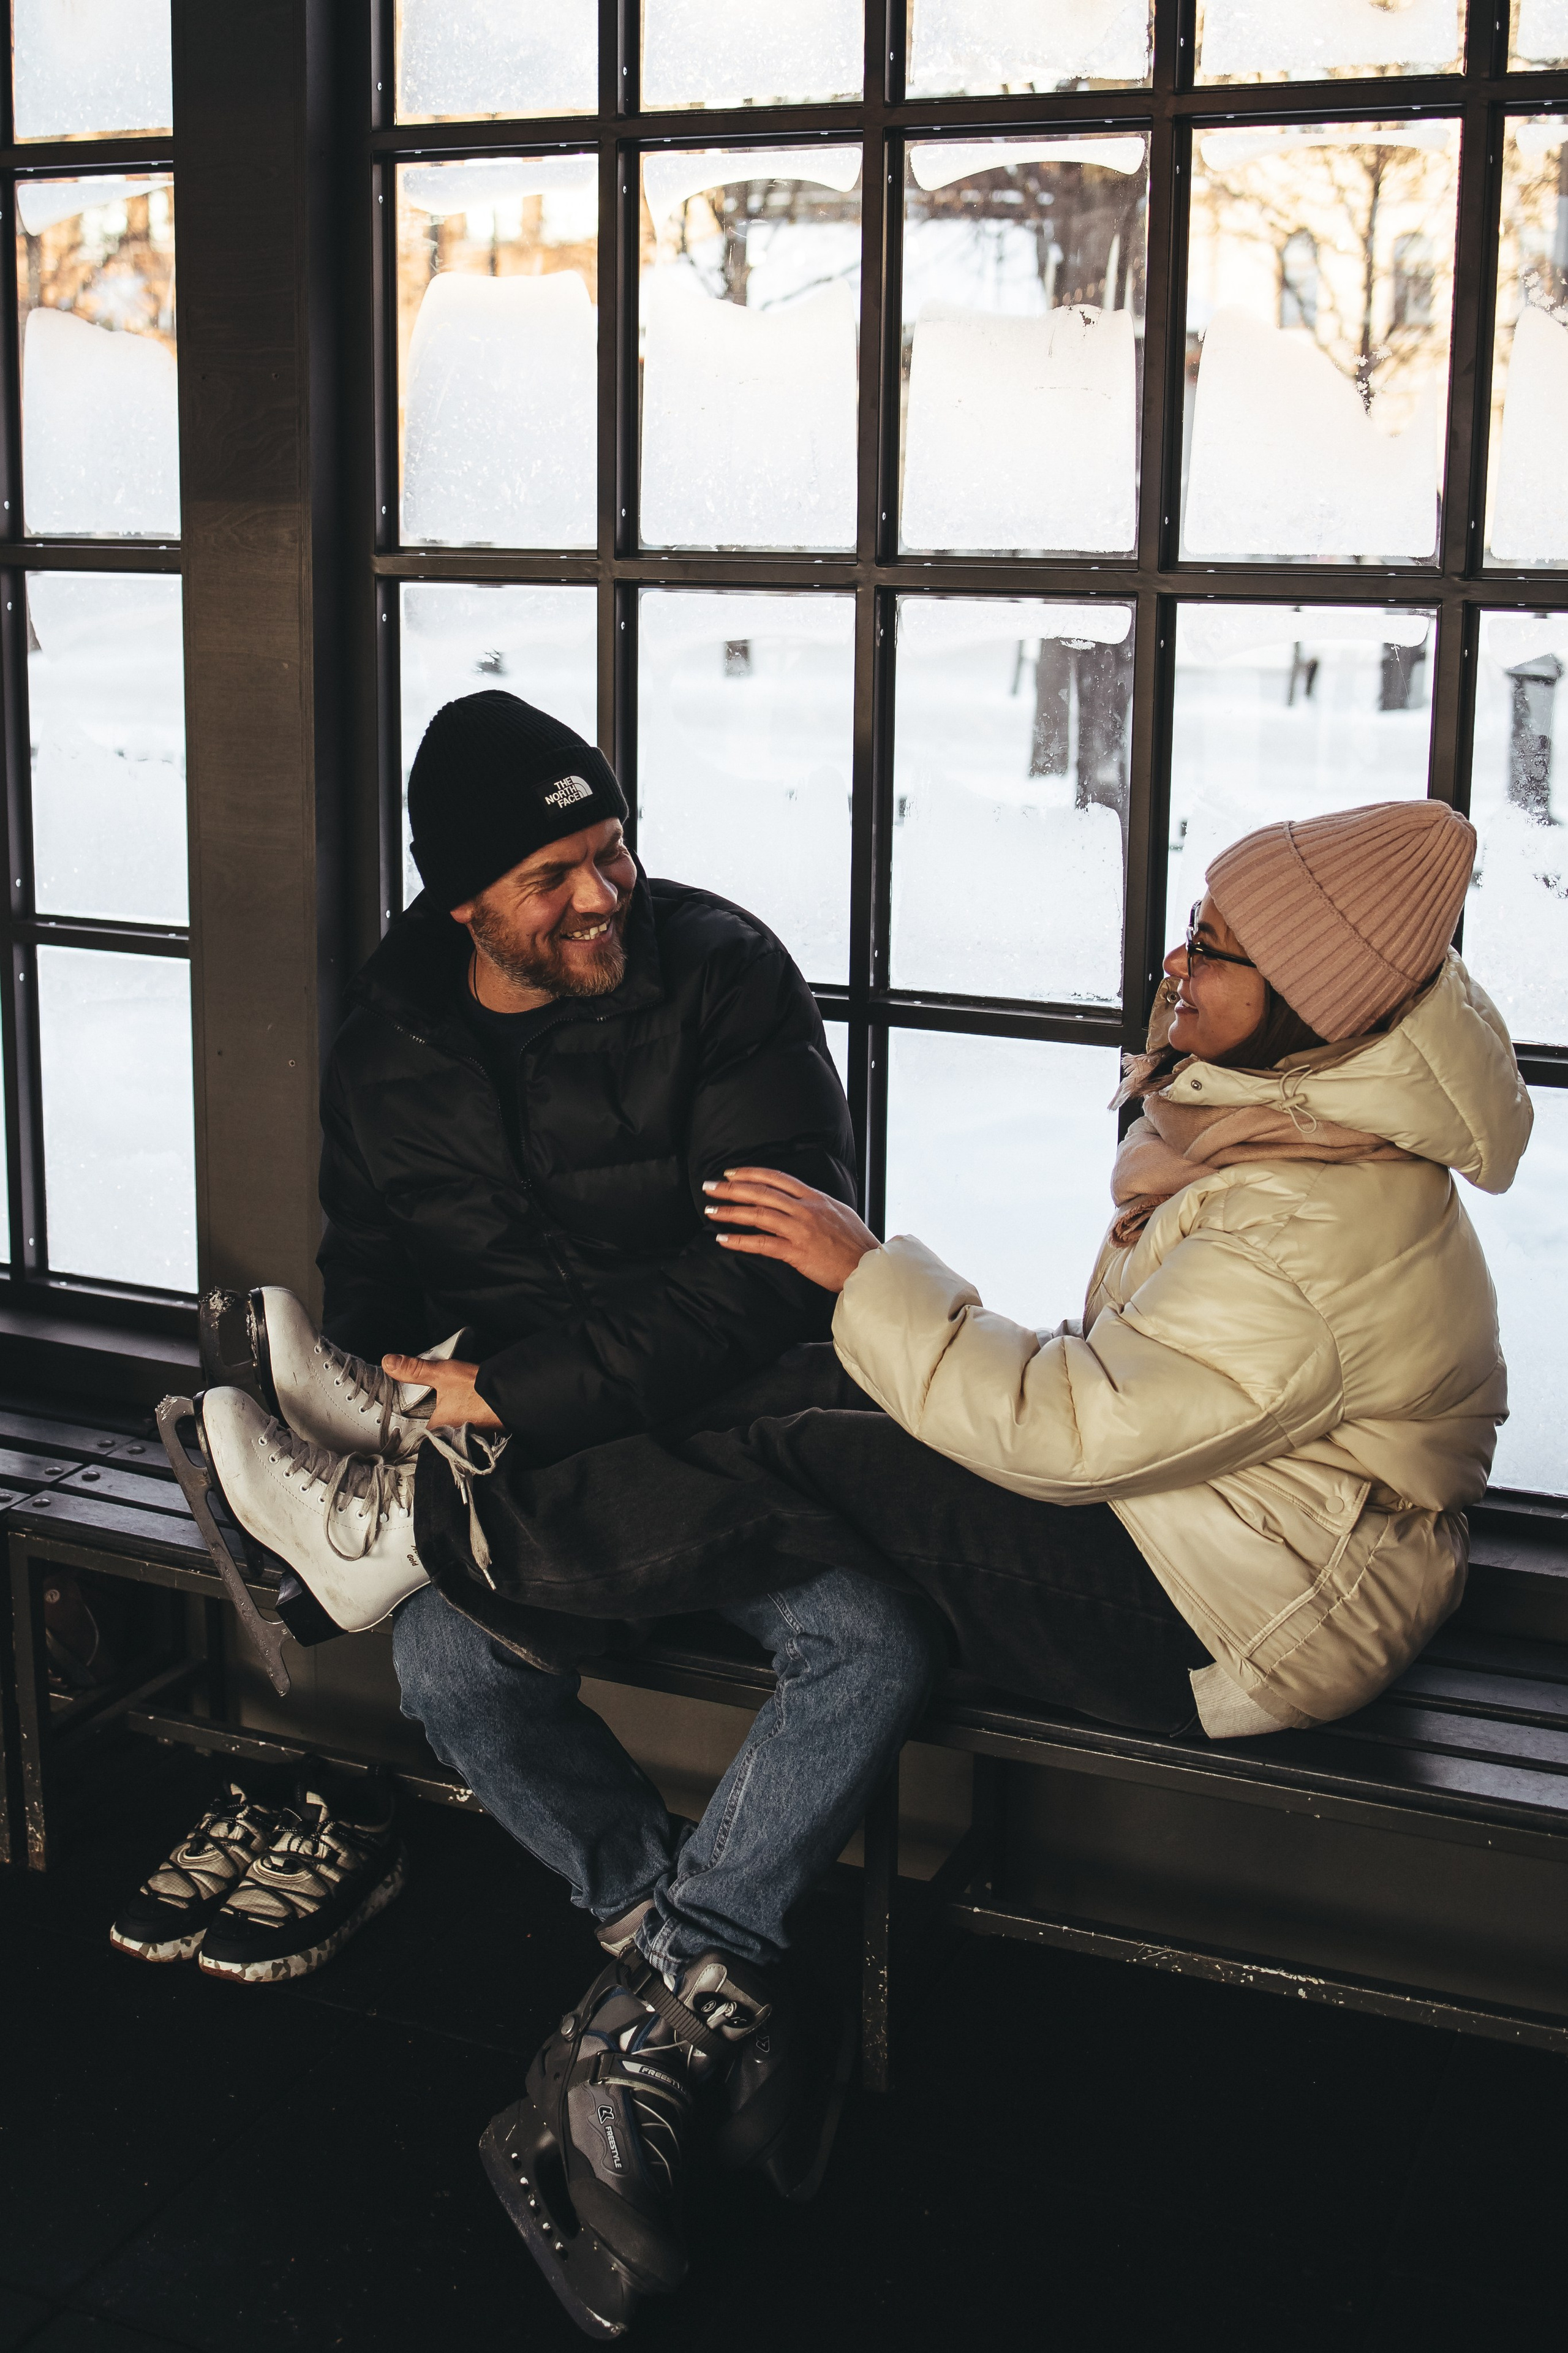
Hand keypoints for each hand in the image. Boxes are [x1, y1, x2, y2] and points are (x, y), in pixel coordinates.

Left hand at [380, 1354, 503, 1431]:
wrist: (514, 1394)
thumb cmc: (477, 1388)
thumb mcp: (442, 1374)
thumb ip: (414, 1370)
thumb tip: (387, 1361)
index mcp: (437, 1430)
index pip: (418, 1440)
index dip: (412, 1436)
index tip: (404, 1435)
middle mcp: (452, 1441)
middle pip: (435, 1441)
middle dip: (431, 1435)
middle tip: (423, 1428)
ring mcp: (469, 1441)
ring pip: (451, 1440)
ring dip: (448, 1434)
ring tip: (447, 1422)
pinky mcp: (484, 1438)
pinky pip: (467, 1439)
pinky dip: (464, 1432)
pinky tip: (465, 1421)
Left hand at [703, 1168, 879, 1294]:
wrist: (868, 1267)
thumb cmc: (856, 1244)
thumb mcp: (840, 1213)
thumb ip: (818, 1205)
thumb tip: (804, 1201)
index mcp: (816, 1198)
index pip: (778, 1178)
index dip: (752, 1173)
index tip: (732, 1173)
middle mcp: (806, 1209)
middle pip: (762, 1192)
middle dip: (732, 1188)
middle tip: (710, 1186)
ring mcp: (801, 1230)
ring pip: (759, 1214)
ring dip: (731, 1212)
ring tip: (710, 1210)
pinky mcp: (797, 1252)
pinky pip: (762, 1244)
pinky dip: (740, 1240)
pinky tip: (723, 1239)